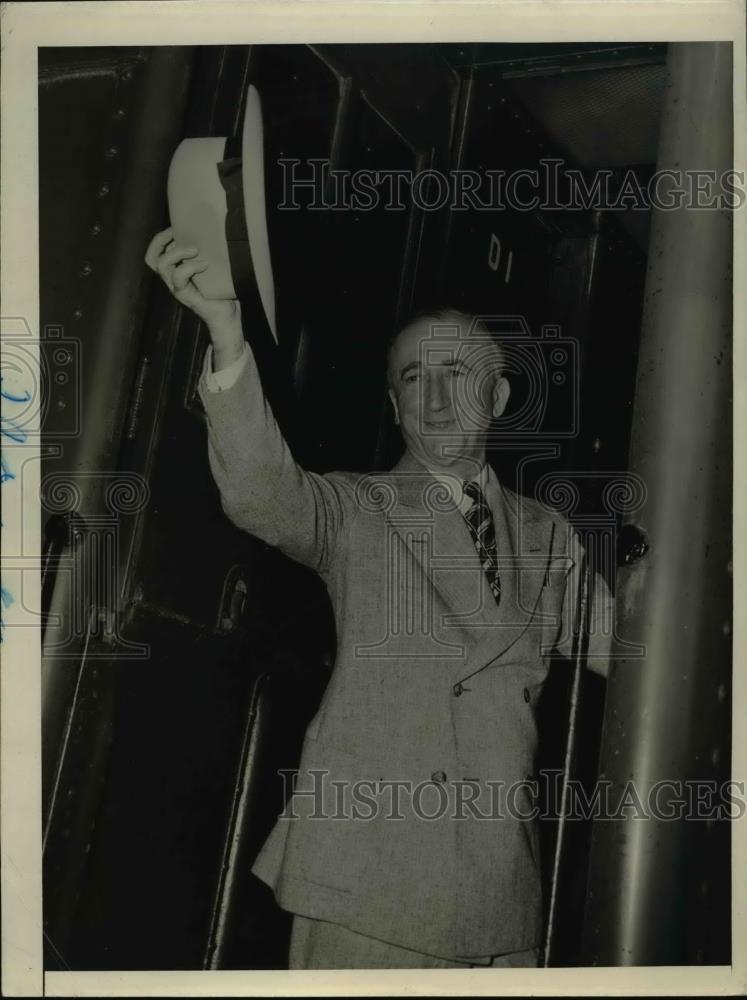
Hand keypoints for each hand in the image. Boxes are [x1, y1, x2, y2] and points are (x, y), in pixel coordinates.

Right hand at [144, 228, 243, 362]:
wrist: (227, 314)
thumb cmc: (222, 289)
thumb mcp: (211, 266)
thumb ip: (204, 252)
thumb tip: (211, 230)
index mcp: (175, 270)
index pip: (155, 253)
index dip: (160, 238)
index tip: (177, 227)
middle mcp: (171, 279)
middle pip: (152, 258)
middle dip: (162, 240)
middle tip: (180, 234)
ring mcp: (176, 288)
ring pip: (162, 266)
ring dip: (178, 252)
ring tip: (196, 250)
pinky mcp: (185, 296)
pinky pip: (179, 277)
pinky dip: (190, 267)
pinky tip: (205, 265)